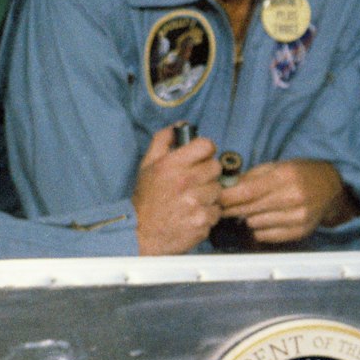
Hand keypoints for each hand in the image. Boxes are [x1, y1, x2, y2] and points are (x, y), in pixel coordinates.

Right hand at [132, 126, 220, 254]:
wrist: (141, 234)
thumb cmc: (146, 198)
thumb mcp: (147, 165)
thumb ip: (163, 140)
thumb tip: (181, 125)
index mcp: (171, 165)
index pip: (206, 145)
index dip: (206, 150)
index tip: (201, 157)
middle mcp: (185, 182)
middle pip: (216, 167)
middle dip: (207, 173)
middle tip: (194, 182)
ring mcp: (195, 203)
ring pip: (218, 189)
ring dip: (208, 194)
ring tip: (192, 200)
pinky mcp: (202, 221)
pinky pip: (217, 210)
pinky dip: (208, 213)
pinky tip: (193, 214)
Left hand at [217, 159, 356, 244]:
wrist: (330, 187)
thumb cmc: (301, 173)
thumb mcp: (277, 166)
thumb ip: (251, 177)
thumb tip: (225, 188)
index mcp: (285, 176)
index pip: (247, 191)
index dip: (227, 197)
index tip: (215, 198)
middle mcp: (293, 197)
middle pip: (249, 209)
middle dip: (231, 209)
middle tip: (223, 207)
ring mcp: (298, 217)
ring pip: (255, 224)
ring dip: (248, 218)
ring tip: (250, 211)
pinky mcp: (300, 231)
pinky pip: (267, 236)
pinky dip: (259, 229)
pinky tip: (262, 220)